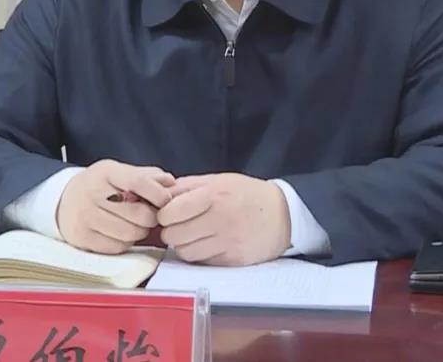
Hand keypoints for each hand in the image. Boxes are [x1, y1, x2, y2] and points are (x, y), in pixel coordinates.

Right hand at [57, 160, 174, 253]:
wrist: (63, 201)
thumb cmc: (100, 186)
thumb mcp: (119, 172)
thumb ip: (147, 175)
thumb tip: (171, 183)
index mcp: (106, 172)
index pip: (138, 182)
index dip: (158, 194)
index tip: (166, 200)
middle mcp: (92, 193)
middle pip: (138, 214)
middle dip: (151, 218)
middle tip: (150, 216)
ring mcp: (85, 217)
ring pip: (130, 234)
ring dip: (140, 232)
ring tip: (136, 224)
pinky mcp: (82, 238)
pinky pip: (117, 247)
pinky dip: (125, 243)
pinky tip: (121, 233)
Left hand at [157, 173, 290, 265]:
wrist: (284, 214)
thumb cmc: (247, 194)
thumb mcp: (218, 180)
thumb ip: (187, 186)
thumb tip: (159, 195)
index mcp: (214, 195)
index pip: (170, 212)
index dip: (164, 214)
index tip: (170, 213)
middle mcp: (220, 219)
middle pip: (174, 235)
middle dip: (171, 231)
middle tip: (180, 226)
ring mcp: (228, 242)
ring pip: (185, 252)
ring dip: (184, 245)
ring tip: (193, 236)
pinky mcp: (234, 260)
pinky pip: (202, 262)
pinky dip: (199, 255)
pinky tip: (207, 244)